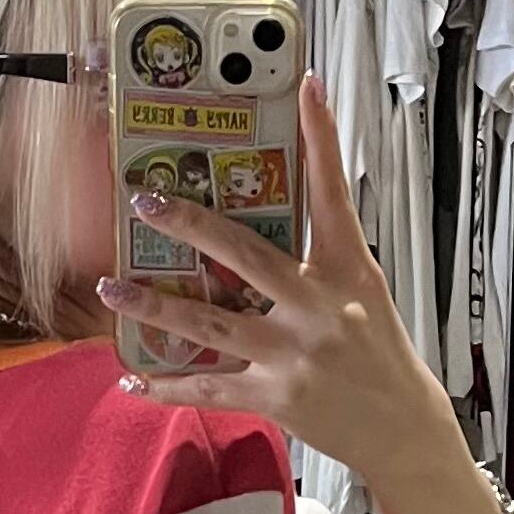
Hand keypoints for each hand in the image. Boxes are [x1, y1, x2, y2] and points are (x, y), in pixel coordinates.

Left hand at [96, 74, 462, 497]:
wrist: (402, 426)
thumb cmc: (379, 353)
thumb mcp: (364, 291)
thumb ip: (320, 255)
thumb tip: (267, 220)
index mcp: (347, 270)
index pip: (332, 194)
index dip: (320, 138)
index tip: (305, 86)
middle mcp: (319, 307)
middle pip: (246, 255)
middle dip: (191, 225)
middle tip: (144, 199)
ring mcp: (294, 354)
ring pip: (210, 325)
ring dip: (154, 306)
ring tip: (110, 288)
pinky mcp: (277, 397)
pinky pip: (210, 390)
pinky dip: (167, 388)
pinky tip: (132, 379)